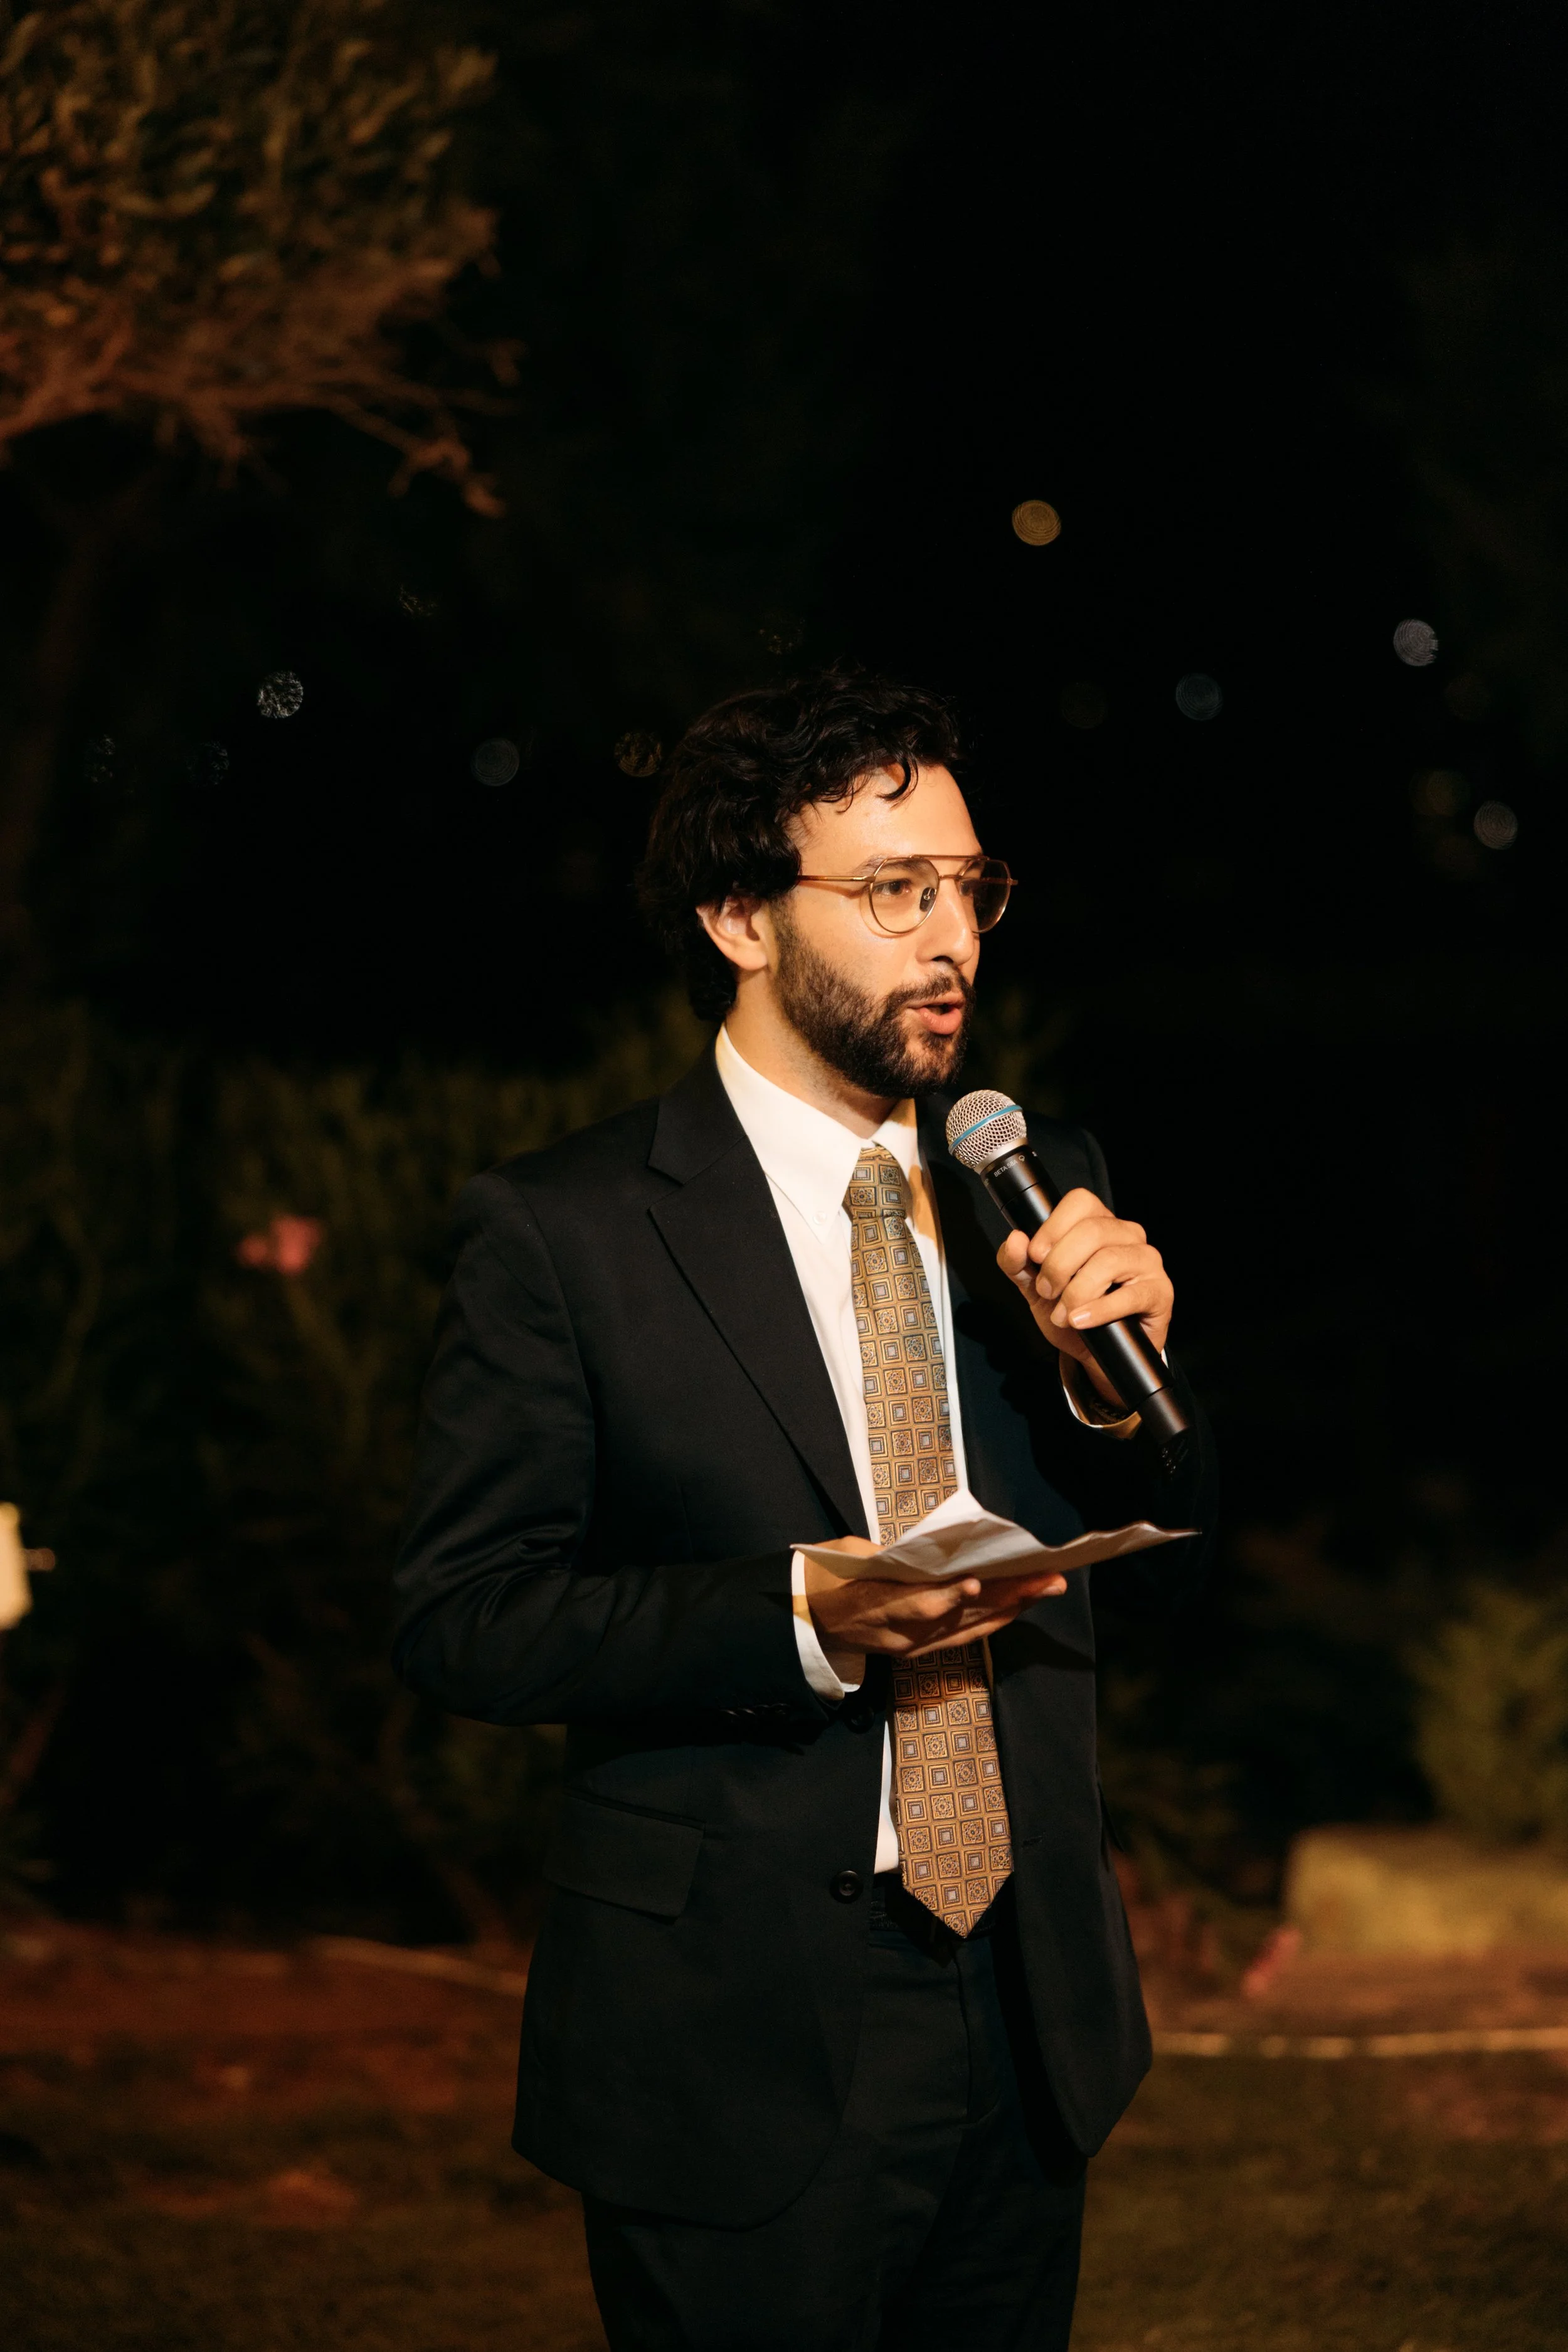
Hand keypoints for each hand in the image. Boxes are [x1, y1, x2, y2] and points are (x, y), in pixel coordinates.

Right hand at [803, 1535, 1068, 1660]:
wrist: (809, 1621)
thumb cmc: (830, 1575)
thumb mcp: (853, 1554)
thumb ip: (895, 1556)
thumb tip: (938, 1548)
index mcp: (876, 1605)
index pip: (918, 1604)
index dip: (948, 1597)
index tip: (975, 1582)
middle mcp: (902, 1634)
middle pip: (961, 1615)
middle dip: (1008, 1596)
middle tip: (1048, 1578)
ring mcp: (914, 1646)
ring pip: (970, 1627)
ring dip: (1013, 1607)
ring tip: (1048, 1587)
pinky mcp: (921, 1651)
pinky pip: (964, 1637)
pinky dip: (993, 1620)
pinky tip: (1021, 1605)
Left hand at [996, 1187, 1173, 1407]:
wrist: (1099, 1353)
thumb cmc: (1073, 1311)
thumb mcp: (1036, 1287)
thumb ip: (1019, 1263)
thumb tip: (1015, 1239)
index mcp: (1099, 1223)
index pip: (1080, 1202)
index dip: (1052, 1228)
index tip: (1035, 1256)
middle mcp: (1127, 1235)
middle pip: (1091, 1231)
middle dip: (1059, 1265)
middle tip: (1047, 1290)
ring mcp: (1146, 1261)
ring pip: (1108, 1261)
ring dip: (1076, 1292)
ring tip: (1064, 1313)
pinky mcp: (1159, 1291)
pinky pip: (1129, 1295)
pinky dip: (1098, 1310)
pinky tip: (1081, 1321)